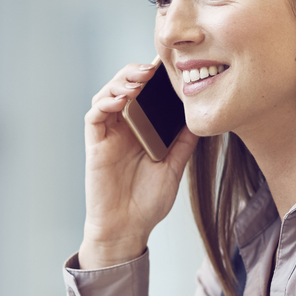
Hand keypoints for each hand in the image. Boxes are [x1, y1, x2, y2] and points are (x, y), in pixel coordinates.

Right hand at [78, 60, 196, 268]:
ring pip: (107, 95)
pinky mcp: (95, 145)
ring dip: (121, 82)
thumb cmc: (148, 203)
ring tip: (139, 78)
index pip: (145, 95)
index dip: (153, 78)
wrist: (127, 230)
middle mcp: (123, 128)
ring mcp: (108, 135)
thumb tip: (201, 119)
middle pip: (124, 88)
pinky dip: (106, 102)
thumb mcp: (174, 168)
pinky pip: (95, 115)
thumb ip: (183, 143)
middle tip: (153, 68)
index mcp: (142, 130)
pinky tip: (121, 99)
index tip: (170, 66)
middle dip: (136, 73)